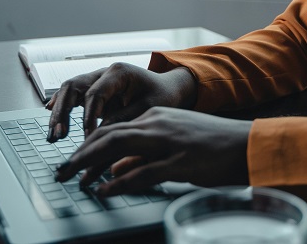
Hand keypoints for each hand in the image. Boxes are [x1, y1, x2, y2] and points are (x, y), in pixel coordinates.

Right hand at [45, 63, 196, 140]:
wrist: (168, 88)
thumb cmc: (162, 95)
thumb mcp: (149, 107)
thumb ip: (124, 118)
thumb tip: (100, 133)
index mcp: (118, 72)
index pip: (95, 93)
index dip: (88, 116)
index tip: (88, 136)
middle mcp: (104, 73)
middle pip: (73, 87)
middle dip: (63, 112)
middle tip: (57, 135)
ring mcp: (97, 80)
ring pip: (69, 91)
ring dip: (59, 112)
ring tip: (53, 135)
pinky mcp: (94, 91)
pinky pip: (73, 96)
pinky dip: (61, 106)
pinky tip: (52, 118)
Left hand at [54, 107, 251, 193]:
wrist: (246, 143)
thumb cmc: (212, 146)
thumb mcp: (172, 146)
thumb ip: (142, 155)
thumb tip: (112, 170)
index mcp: (156, 116)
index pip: (112, 128)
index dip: (87, 146)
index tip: (70, 162)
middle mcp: (158, 123)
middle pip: (108, 135)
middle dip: (79, 154)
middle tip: (59, 172)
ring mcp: (168, 141)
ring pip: (119, 147)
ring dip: (91, 165)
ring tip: (73, 180)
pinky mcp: (180, 161)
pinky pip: (142, 172)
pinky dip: (120, 182)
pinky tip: (104, 190)